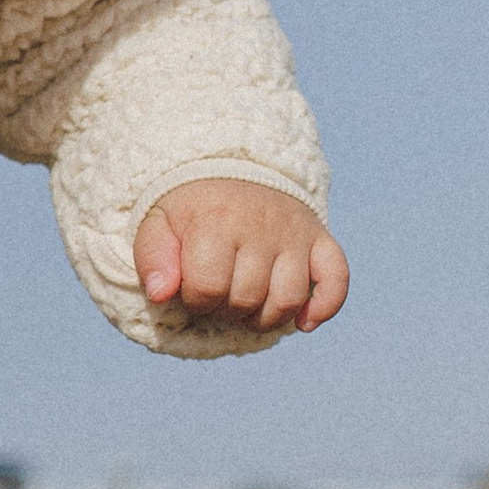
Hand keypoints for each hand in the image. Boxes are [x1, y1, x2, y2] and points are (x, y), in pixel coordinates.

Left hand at [133, 179, 347, 333]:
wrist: (231, 166)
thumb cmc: (191, 208)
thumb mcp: (157, 223)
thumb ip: (152, 257)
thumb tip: (161, 294)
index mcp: (217, 220)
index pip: (207, 288)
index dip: (194, 299)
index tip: (192, 287)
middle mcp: (262, 226)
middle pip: (247, 298)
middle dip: (226, 308)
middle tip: (219, 293)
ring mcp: (294, 233)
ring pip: (288, 299)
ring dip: (265, 317)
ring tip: (248, 308)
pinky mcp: (319, 238)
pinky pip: (336, 278)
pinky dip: (325, 305)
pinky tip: (305, 322)